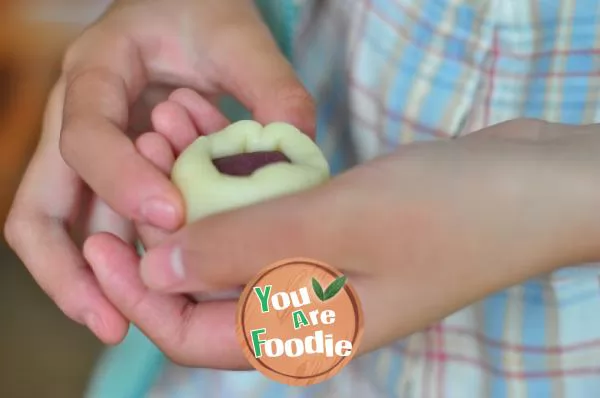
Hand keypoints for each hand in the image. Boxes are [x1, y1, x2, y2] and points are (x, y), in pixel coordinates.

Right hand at [4, 0, 314, 344]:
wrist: (179, 9)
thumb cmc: (200, 15)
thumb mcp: (235, 35)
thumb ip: (269, 84)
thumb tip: (299, 146)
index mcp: (95, 72)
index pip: (87, 135)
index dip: (122, 180)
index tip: (174, 215)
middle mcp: (74, 119)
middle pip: (39, 204)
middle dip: (68, 268)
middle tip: (111, 319)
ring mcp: (84, 153)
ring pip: (57, 227)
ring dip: (83, 280)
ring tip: (119, 325)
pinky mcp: (105, 175)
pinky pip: (92, 226)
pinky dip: (113, 262)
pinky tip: (151, 290)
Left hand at [82, 93, 599, 367]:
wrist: (537, 185)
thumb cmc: (451, 212)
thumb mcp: (338, 224)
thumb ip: (243, 249)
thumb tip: (159, 268)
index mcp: (306, 333)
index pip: (193, 335)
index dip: (140, 294)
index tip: (105, 240)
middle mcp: (308, 308)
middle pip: (209, 284)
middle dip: (165, 226)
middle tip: (138, 159)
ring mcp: (325, 267)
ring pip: (238, 239)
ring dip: (202, 189)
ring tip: (174, 125)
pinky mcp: (338, 229)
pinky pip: (271, 210)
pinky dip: (243, 176)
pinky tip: (225, 131)